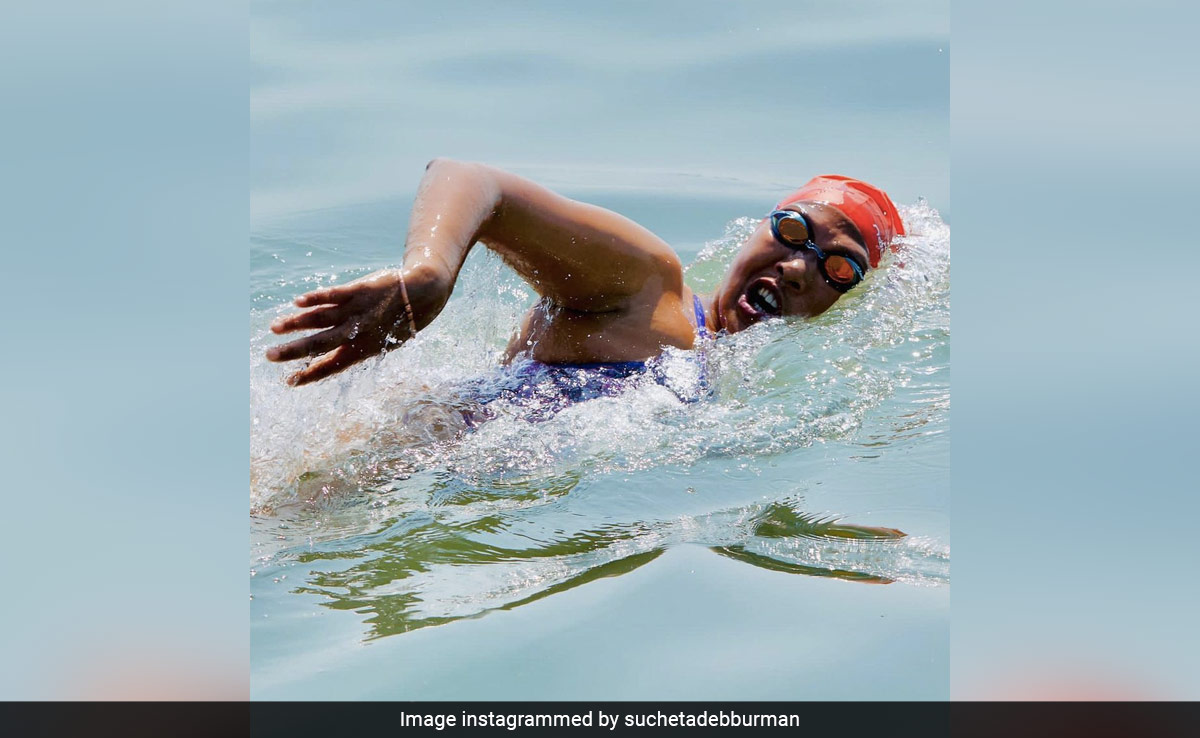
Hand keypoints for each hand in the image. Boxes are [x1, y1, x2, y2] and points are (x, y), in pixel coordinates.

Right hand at [265, 266, 449, 385]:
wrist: (424, 294)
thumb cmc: (402, 321)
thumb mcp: (383, 343)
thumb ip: (357, 349)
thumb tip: (330, 358)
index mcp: (364, 349)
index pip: (332, 365)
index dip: (310, 374)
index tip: (288, 381)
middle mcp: (358, 332)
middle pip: (320, 344)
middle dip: (293, 351)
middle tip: (269, 355)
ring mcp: (357, 310)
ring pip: (321, 318)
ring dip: (296, 323)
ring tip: (274, 327)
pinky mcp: (359, 290)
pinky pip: (334, 294)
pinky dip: (315, 298)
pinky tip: (297, 302)